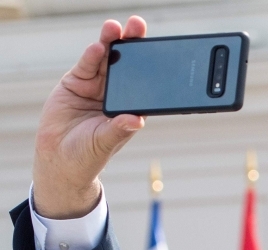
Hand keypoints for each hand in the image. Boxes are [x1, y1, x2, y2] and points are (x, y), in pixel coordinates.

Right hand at [32, 16, 146, 218]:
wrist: (59, 158)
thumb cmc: (88, 154)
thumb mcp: (105, 141)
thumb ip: (119, 128)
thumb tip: (137, 121)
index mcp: (131, 107)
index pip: (145, 83)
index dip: (151, 65)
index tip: (161, 50)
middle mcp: (116, 93)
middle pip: (127, 65)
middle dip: (132, 44)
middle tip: (138, 26)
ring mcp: (96, 86)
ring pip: (106, 60)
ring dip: (111, 43)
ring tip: (116, 29)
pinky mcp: (76, 83)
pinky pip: (87, 66)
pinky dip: (92, 56)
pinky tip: (99, 47)